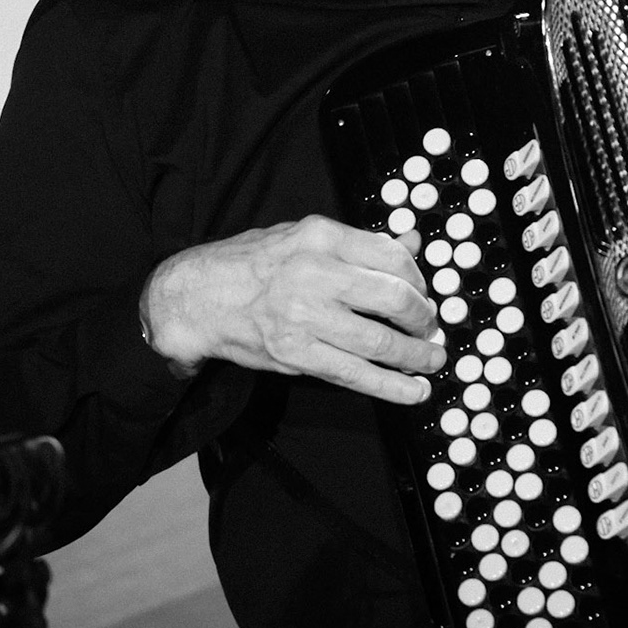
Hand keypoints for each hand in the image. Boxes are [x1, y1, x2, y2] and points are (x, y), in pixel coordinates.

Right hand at [141, 216, 444, 403]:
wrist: (195, 297)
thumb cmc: (252, 263)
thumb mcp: (303, 236)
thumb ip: (358, 242)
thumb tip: (412, 242)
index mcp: (320, 237)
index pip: (391, 255)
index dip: (419, 278)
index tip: (425, 292)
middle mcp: (314, 274)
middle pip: (394, 299)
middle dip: (425, 319)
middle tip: (432, 328)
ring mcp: (305, 317)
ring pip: (380, 342)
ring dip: (417, 356)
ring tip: (431, 360)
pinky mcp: (296, 355)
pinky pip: (355, 375)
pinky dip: (392, 387)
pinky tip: (414, 392)